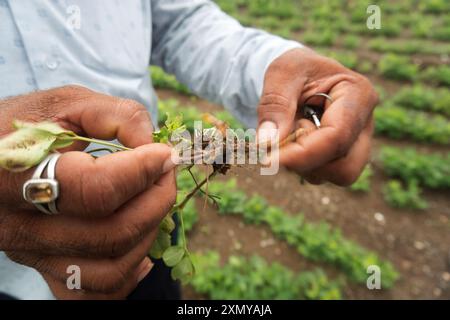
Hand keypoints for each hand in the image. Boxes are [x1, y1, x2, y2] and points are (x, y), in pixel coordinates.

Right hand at [0, 86, 176, 298]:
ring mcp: (33, 254)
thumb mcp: (67, 103)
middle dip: (157, 200)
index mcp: (16, 176)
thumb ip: (117, 116)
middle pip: (112, 233)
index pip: (95, 190)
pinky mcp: (46, 269)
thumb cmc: (27, 127)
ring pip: (111, 270)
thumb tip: (158, 149)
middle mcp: (20, 226)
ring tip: (150, 200)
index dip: (142, 172)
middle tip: (166, 172)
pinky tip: (138, 240)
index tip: (165, 154)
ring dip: (148, 234)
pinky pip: (98, 291)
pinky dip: (130, 270)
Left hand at [257, 48, 377, 184]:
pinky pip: (322, 174)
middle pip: (345, 168)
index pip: (337, 137)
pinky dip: (301, 165)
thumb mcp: (281, 74)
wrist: (299, 74)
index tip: (267, 158)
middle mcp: (365, 125)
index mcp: (359, 95)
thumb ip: (275, 105)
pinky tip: (293, 142)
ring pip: (333, 175)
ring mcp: (357, 144)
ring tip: (289, 132)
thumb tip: (267, 143)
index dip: (302, 153)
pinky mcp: (343, 156)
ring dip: (302, 163)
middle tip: (280, 143)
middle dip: (307, 162)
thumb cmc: (293, 69)